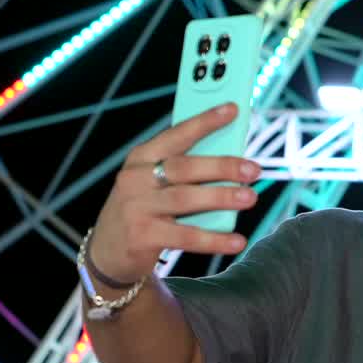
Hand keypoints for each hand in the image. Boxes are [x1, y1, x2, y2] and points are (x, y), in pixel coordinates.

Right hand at [87, 103, 260, 281]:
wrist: (108, 252)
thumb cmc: (143, 210)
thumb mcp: (154, 184)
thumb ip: (185, 172)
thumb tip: (233, 162)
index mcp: (141, 158)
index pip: (176, 134)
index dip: (204, 121)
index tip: (232, 109)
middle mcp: (135, 179)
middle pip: (184, 167)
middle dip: (223, 166)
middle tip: (254, 169)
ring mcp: (136, 207)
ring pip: (186, 198)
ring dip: (222, 197)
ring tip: (250, 197)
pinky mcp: (142, 236)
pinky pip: (186, 236)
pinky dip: (214, 239)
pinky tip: (237, 241)